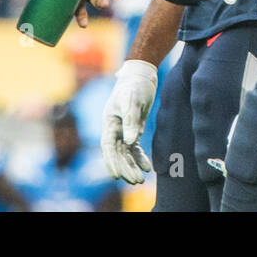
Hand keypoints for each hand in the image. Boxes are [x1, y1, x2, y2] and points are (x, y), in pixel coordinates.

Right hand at [100, 60, 156, 183]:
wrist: (141, 76)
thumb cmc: (134, 86)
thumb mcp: (132, 100)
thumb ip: (131, 120)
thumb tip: (130, 141)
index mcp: (109, 123)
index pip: (108, 147)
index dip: (112, 162)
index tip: (117, 175)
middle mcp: (114, 129)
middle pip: (118, 153)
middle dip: (125, 168)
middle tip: (135, 181)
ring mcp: (124, 130)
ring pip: (126, 153)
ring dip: (132, 166)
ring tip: (140, 180)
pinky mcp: (134, 129)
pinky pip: (135, 148)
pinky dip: (140, 157)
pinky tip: (147, 167)